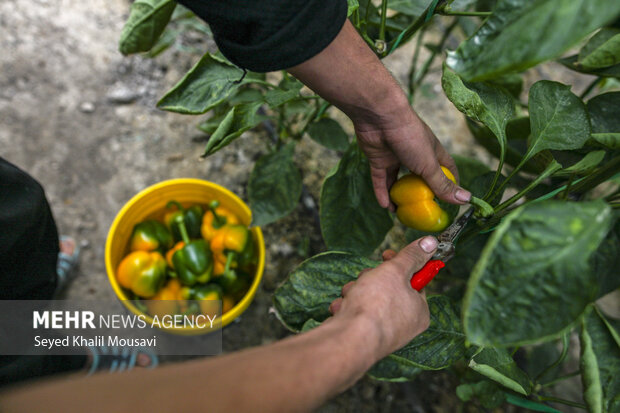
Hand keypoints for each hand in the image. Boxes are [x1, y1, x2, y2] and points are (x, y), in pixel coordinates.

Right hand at [328, 236, 436, 358]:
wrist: (348, 339)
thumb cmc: (376, 306)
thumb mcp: (396, 270)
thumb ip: (412, 256)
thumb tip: (430, 242)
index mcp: (419, 311)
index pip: (414, 279)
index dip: (399, 264)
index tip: (386, 255)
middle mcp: (404, 325)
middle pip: (389, 288)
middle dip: (371, 279)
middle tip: (366, 279)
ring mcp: (382, 332)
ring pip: (368, 299)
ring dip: (356, 291)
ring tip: (352, 295)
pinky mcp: (362, 337)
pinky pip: (356, 314)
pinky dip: (348, 308)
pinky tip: (344, 310)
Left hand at [353, 100, 470, 209]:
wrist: (380, 118)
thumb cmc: (410, 137)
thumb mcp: (429, 164)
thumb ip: (443, 184)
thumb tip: (466, 200)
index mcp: (433, 151)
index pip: (447, 169)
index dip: (450, 183)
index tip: (451, 201)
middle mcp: (415, 154)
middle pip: (420, 177)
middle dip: (421, 194)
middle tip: (421, 212)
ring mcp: (396, 156)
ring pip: (398, 180)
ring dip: (399, 195)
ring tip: (400, 213)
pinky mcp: (378, 159)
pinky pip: (380, 179)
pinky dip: (382, 192)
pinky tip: (385, 206)